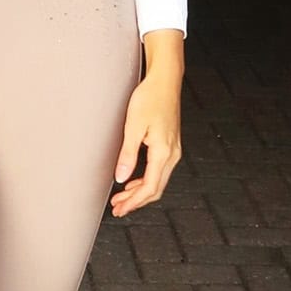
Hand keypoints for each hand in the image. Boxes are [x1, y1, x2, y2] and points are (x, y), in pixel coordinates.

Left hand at [110, 29, 183, 216]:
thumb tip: (121, 178)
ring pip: (158, 180)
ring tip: (121, 198)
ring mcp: (173, 149)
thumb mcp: (133, 126)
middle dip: (136, 201)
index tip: (119, 209)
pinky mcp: (170, 144)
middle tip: (118, 208)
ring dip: (140, 192)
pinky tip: (133, 180)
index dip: (134, 202)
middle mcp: (172, 154)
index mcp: (164, 152)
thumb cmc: (149, 99)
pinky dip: (145, 179)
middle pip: (156, 188)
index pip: (150, 187)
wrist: (165, 81)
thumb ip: (128, 154)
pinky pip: (159, 170)